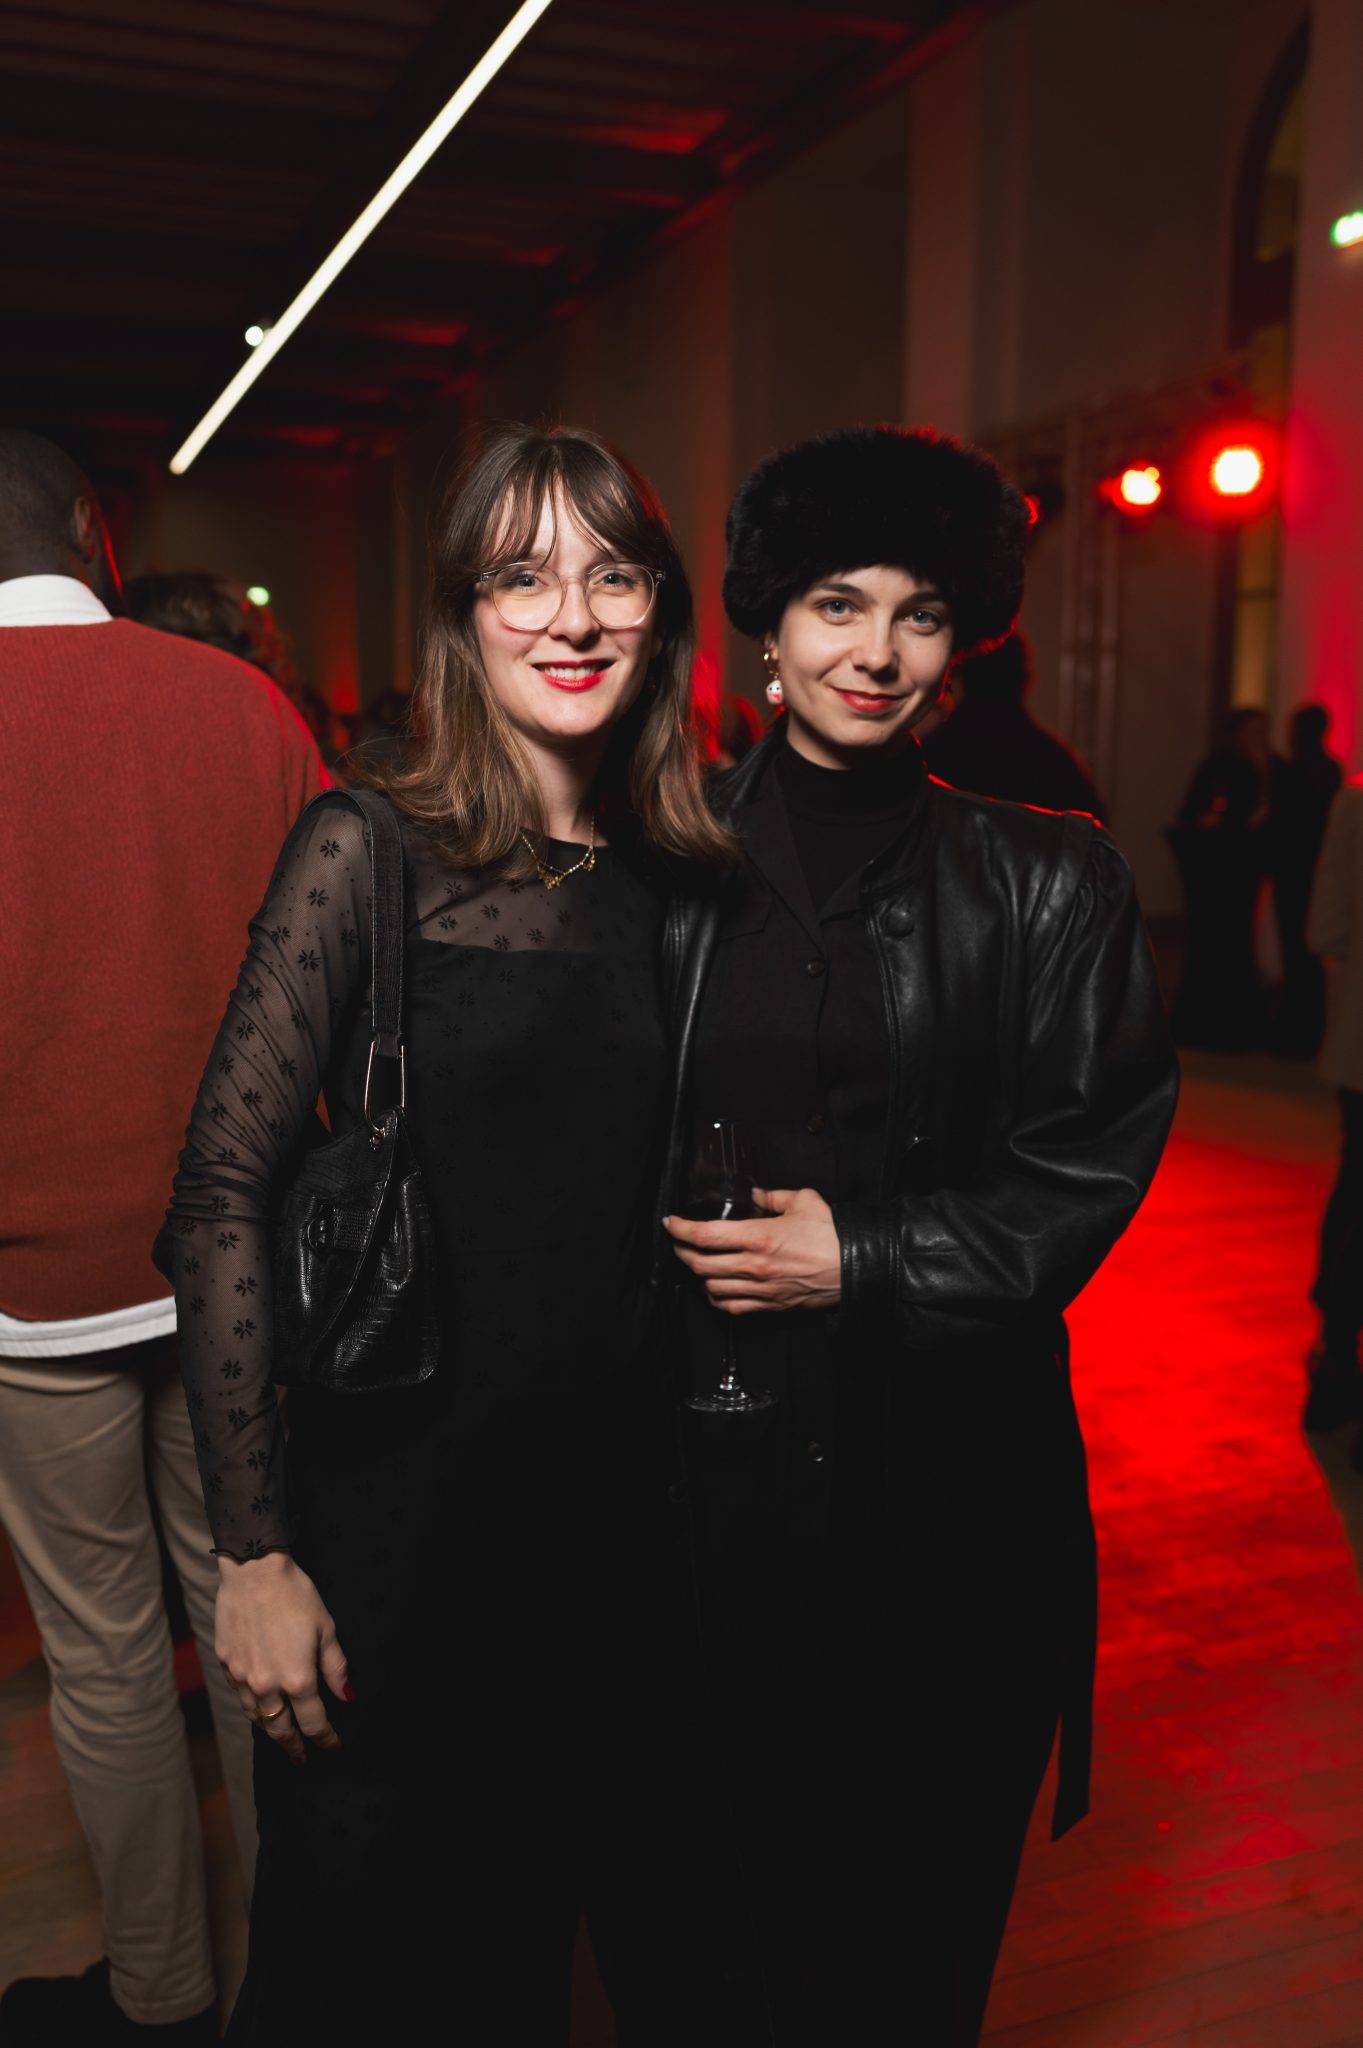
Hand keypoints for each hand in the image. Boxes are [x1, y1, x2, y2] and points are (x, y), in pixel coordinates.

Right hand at [215, 1551, 350, 1764]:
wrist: (254, 1572)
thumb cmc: (296, 1595)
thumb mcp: (326, 1629)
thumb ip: (336, 1668)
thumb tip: (347, 1697)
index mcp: (297, 1679)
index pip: (314, 1723)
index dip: (326, 1739)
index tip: (333, 1747)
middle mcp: (267, 1686)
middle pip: (281, 1730)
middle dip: (294, 1747)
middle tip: (301, 1758)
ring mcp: (243, 1677)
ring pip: (257, 1717)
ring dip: (271, 1730)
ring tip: (280, 1737)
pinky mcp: (227, 1664)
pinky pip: (241, 1696)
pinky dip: (252, 1707)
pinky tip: (259, 1706)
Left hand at [664, 1186, 841, 1315]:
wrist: (855, 1268)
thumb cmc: (832, 1235)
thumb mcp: (804, 1201)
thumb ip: (773, 1195)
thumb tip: (755, 1193)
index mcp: (759, 1236)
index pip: (705, 1235)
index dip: (681, 1229)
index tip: (672, 1223)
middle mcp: (754, 1265)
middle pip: (700, 1263)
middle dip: (681, 1251)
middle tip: (679, 1241)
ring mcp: (759, 1288)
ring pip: (710, 1287)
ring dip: (697, 1274)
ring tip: (695, 1262)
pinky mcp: (768, 1305)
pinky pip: (730, 1307)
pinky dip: (715, 1297)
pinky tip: (713, 1287)